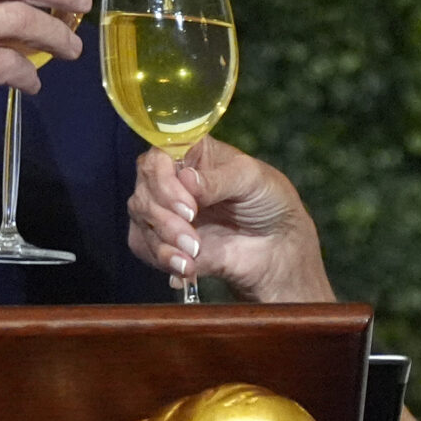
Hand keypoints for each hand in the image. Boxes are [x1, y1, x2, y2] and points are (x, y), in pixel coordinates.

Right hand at [126, 138, 335, 301]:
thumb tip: (186, 179)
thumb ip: (219, 179)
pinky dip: (162, 258)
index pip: (158, 156)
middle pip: (144, 190)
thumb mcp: (253, 179)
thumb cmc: (269, 201)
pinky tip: (185, 267)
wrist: (278, 247)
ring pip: (142, 219)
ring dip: (164, 239)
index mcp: (191, 154)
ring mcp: (166, 211)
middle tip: (192, 233)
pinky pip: (145, 247)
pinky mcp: (165, 241)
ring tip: (194, 252)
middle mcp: (172, 180)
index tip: (189, 206)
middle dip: (165, 216)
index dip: (164, 180)